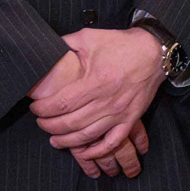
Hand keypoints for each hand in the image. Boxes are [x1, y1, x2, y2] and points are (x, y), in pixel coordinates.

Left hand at [29, 29, 162, 174]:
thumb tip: (44, 51)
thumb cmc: (121, 44)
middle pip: (71, 123)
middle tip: (40, 123)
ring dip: (67, 142)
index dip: (44, 109)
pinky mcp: (130, 118)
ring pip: (88, 136)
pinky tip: (85, 153)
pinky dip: (97, 152)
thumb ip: (65, 44)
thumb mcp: (89, 37)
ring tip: (54, 140)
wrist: (154, 52)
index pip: (62, 103)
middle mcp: (107, 100)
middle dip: (50, 126)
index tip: (35, 107)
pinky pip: (113, 142)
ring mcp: (119, 112)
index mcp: (95, 81)